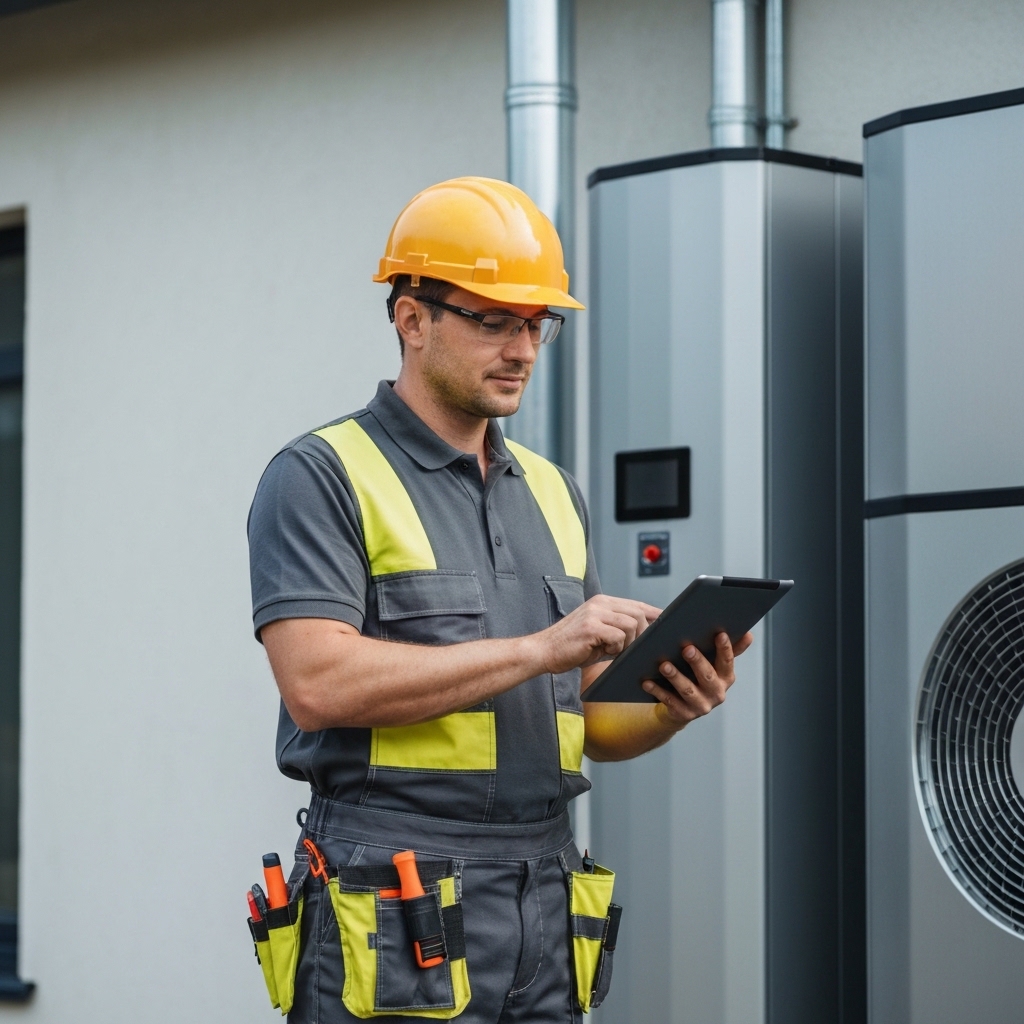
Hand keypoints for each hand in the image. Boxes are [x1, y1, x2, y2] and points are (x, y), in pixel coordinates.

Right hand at [535, 595, 660, 674]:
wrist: (544, 651)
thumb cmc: (572, 647)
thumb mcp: (599, 634)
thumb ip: (618, 629)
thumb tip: (645, 635)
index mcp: (602, 602)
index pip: (636, 604)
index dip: (654, 614)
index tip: (667, 624)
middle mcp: (600, 604)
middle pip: (638, 612)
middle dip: (643, 633)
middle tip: (635, 648)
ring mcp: (595, 614)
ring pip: (631, 624)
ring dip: (629, 642)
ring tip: (615, 651)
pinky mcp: (591, 627)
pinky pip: (618, 636)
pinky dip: (616, 648)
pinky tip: (604, 651)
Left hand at [640, 631, 753, 729]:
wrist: (682, 708)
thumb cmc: (698, 677)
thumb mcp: (713, 664)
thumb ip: (729, 650)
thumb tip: (749, 634)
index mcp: (726, 678)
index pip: (727, 662)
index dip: (725, 648)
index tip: (719, 634)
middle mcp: (716, 693)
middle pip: (707, 676)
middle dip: (698, 662)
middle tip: (687, 648)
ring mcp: (700, 706)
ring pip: (687, 690)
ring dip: (675, 677)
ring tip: (664, 665)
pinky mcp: (683, 714)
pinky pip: (669, 701)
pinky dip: (657, 690)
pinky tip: (647, 681)